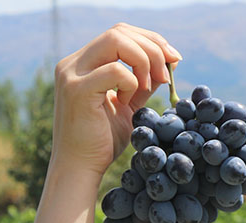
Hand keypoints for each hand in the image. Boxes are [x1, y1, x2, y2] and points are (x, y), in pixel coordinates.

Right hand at [20, 24, 179, 222]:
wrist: (82, 168)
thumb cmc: (103, 141)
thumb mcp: (129, 106)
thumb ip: (143, 83)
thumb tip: (167, 63)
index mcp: (84, 63)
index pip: (120, 33)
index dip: (151, 40)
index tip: (174, 59)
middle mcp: (73, 63)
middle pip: (120, 31)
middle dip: (153, 48)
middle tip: (168, 75)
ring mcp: (71, 74)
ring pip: (116, 41)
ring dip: (144, 62)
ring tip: (149, 88)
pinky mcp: (77, 90)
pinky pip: (116, 71)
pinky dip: (132, 83)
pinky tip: (129, 103)